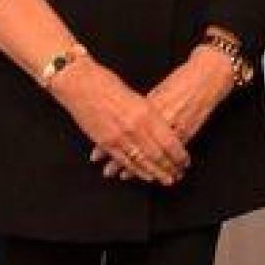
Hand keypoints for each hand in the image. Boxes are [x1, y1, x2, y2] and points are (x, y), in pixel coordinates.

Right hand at [47, 57, 188, 185]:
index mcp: (146, 113)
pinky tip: (144, 176)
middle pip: (157, 154)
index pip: (168, 141)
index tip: (185, 161)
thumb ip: (150, 114)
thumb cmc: (108, 84)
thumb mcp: (138, 96)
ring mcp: (119, 136)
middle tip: (178, 176)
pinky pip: (124, 160)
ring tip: (166, 180)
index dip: (178, 154)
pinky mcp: (104, 142)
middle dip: (169, 167)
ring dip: (155, 172)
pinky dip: (135, 170)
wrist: (80, 84)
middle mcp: (134, 127)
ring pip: (142, 160)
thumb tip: (163, 128)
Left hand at [97, 45, 234, 180]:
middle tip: (113, 174)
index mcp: (146, 107)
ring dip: (145, 167)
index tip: (101, 158)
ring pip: (153, 153)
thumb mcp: (157, 91)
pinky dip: (163, 163)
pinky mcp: (187, 130)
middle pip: (136, 145)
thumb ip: (142, 107)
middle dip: (123, 161)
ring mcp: (172, 126)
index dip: (112, 146)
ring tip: (134, 177)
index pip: (123, 132)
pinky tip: (158, 169)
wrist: (207, 75)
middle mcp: (156, 119)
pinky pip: (171, 152)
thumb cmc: (183, 80)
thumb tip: (125, 120)